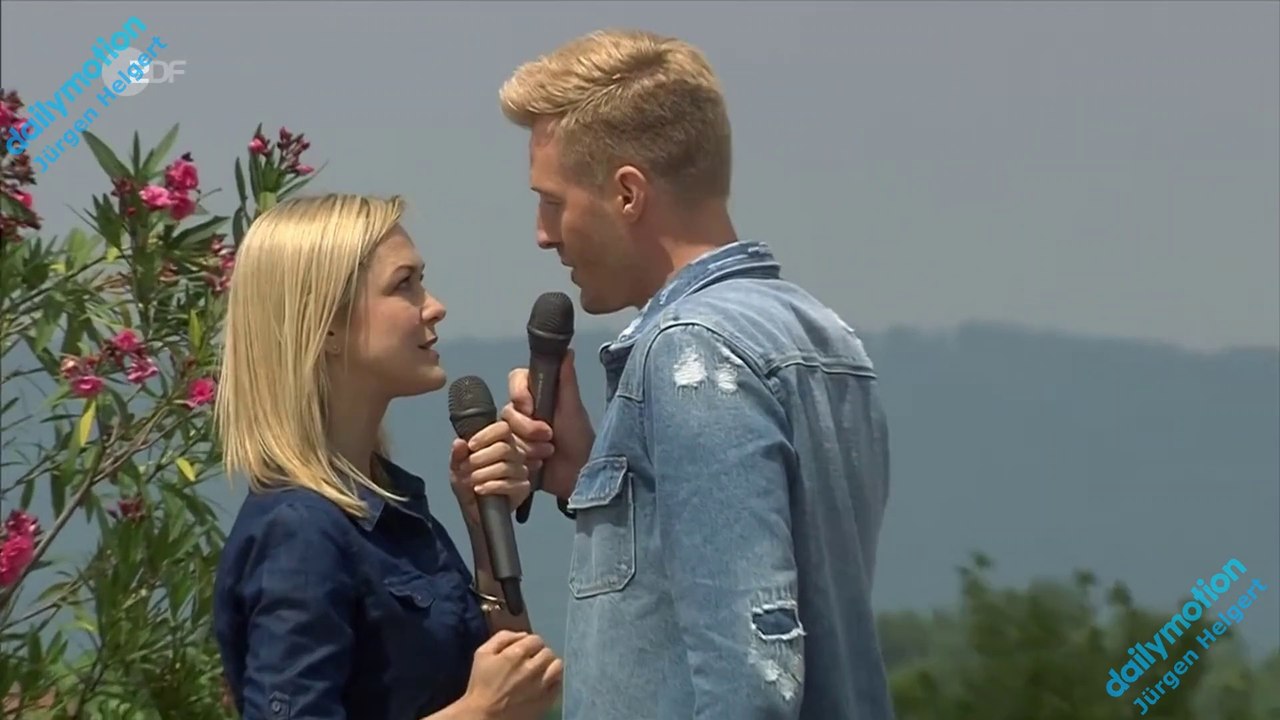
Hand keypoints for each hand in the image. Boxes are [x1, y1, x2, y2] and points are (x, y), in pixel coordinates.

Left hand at [449, 421, 529, 528]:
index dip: (487, 435)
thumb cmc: (468, 485)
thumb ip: (457, 455)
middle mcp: (514, 454)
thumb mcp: (457, 468)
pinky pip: (510, 484)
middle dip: (481, 458)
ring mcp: (520, 471)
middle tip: (466, 467)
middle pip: (504, 448)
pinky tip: (480, 489)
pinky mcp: (523, 488)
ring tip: (472, 480)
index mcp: (500, 442)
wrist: (473, 510)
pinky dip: (492, 486)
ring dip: (484, 473)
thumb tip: (459, 443)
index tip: (471, 445)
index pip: (503, 428)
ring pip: (506, 467)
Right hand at [460, 631, 562, 719]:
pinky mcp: (546, 700)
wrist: (484, 715)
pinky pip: (559, 684)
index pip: (536, 639)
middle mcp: (533, 667)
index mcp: (517, 653)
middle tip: (531, 661)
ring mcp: (542, 685)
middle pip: (548, 652)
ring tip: (540, 671)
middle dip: (539, 654)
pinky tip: (543, 684)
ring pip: (557, 666)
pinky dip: (553, 681)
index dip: (530, 643)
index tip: (524, 651)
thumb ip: (502, 637)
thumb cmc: (481, 684)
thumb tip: (523, 635)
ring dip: (550, 666)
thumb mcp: (482, 653)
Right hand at [503, 348, 594, 501]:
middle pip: (508, 411)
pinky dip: (521, 459)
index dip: (519, 393)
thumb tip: (567, 350)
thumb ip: (567, 380)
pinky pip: (503, 453)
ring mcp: (517, 435)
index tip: (530, 407)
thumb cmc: (579, 439)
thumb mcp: (573, 408)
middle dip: (527, 428)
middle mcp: (525, 413)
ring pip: (504, 434)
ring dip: (527, 446)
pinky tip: (537, 465)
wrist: (578, 475)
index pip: (515, 380)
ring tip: (547, 454)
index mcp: (539, 395)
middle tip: (548, 437)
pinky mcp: (512, 455)